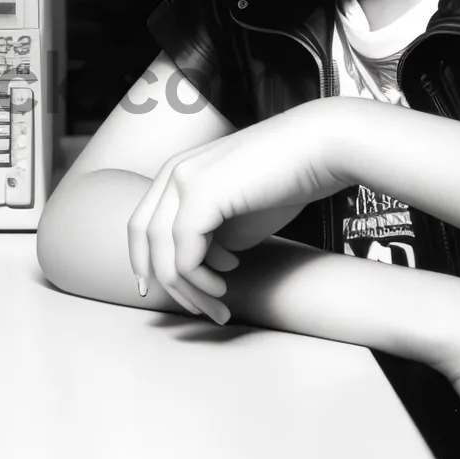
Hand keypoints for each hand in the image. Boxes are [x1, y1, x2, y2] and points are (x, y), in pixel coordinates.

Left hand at [127, 101, 350, 321]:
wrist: (318, 148)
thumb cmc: (285, 179)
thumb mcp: (237, 214)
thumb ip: (212, 235)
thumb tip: (203, 264)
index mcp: (176, 172)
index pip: (141, 225)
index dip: (147, 262)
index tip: (169, 291)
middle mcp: (171, 172)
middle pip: (144, 240)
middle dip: (167, 283)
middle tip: (197, 310)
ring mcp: (182, 179)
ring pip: (163, 253)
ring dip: (190, 289)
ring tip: (219, 304)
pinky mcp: (200, 193)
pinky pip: (184, 254)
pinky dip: (201, 279)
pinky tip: (227, 283)